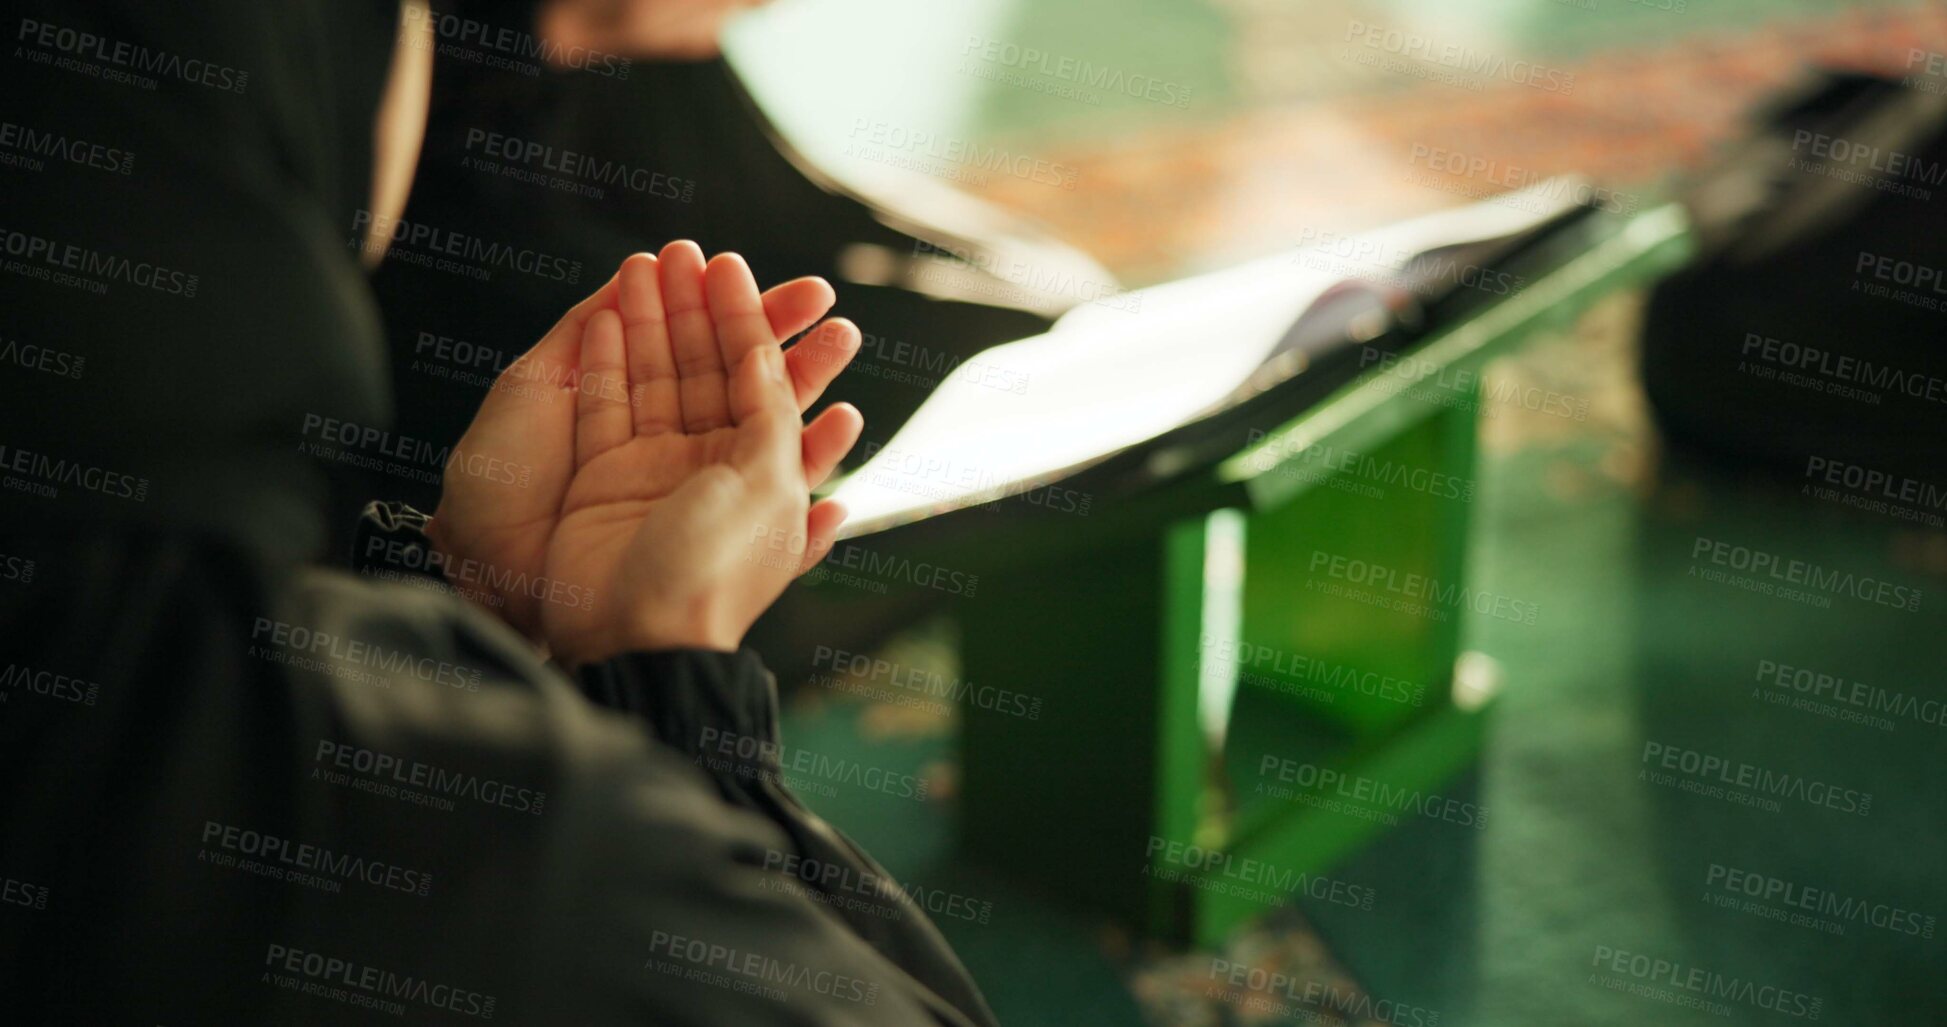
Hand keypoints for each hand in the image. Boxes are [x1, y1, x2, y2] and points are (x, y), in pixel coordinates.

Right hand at [539, 243, 862, 665]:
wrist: (638, 637)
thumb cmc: (713, 569)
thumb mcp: (769, 485)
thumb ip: (772, 414)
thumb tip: (769, 356)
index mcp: (763, 470)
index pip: (756, 375)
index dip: (745, 316)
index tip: (729, 265)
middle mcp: (709, 467)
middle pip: (703, 369)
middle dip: (694, 308)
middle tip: (683, 250)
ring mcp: (652, 471)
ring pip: (653, 379)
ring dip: (648, 321)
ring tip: (642, 263)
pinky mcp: (601, 480)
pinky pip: (603, 408)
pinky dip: (604, 362)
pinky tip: (603, 314)